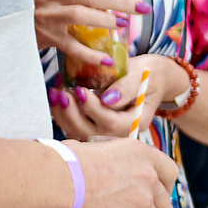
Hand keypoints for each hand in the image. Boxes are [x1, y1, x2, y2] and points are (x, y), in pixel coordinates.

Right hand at [29, 0, 140, 66]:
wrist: (1, 18)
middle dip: (121, 1)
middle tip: (141, 6)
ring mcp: (45, 16)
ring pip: (83, 16)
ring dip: (109, 20)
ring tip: (125, 23)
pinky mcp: (46, 37)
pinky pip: (74, 47)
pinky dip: (93, 55)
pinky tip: (109, 59)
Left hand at [49, 55, 191, 139]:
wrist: (152, 77)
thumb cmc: (150, 73)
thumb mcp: (142, 73)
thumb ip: (127, 86)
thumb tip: (107, 99)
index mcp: (136, 122)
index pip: (111, 123)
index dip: (92, 109)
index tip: (80, 90)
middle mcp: (121, 132)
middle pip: (91, 134)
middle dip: (71, 115)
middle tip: (60, 93)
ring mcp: (107, 132)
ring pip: (79, 132)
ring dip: (62, 115)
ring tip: (55, 92)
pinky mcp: (95, 126)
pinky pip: (75, 126)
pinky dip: (62, 113)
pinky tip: (57, 95)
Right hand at [62, 137, 183, 207]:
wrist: (59, 179)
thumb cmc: (66, 161)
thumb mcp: (97, 149)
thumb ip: (111, 162)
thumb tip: (102, 172)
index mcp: (142, 155)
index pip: (169, 171)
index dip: (168, 187)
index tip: (165, 196)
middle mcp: (148, 178)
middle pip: (165, 205)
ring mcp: (142, 204)